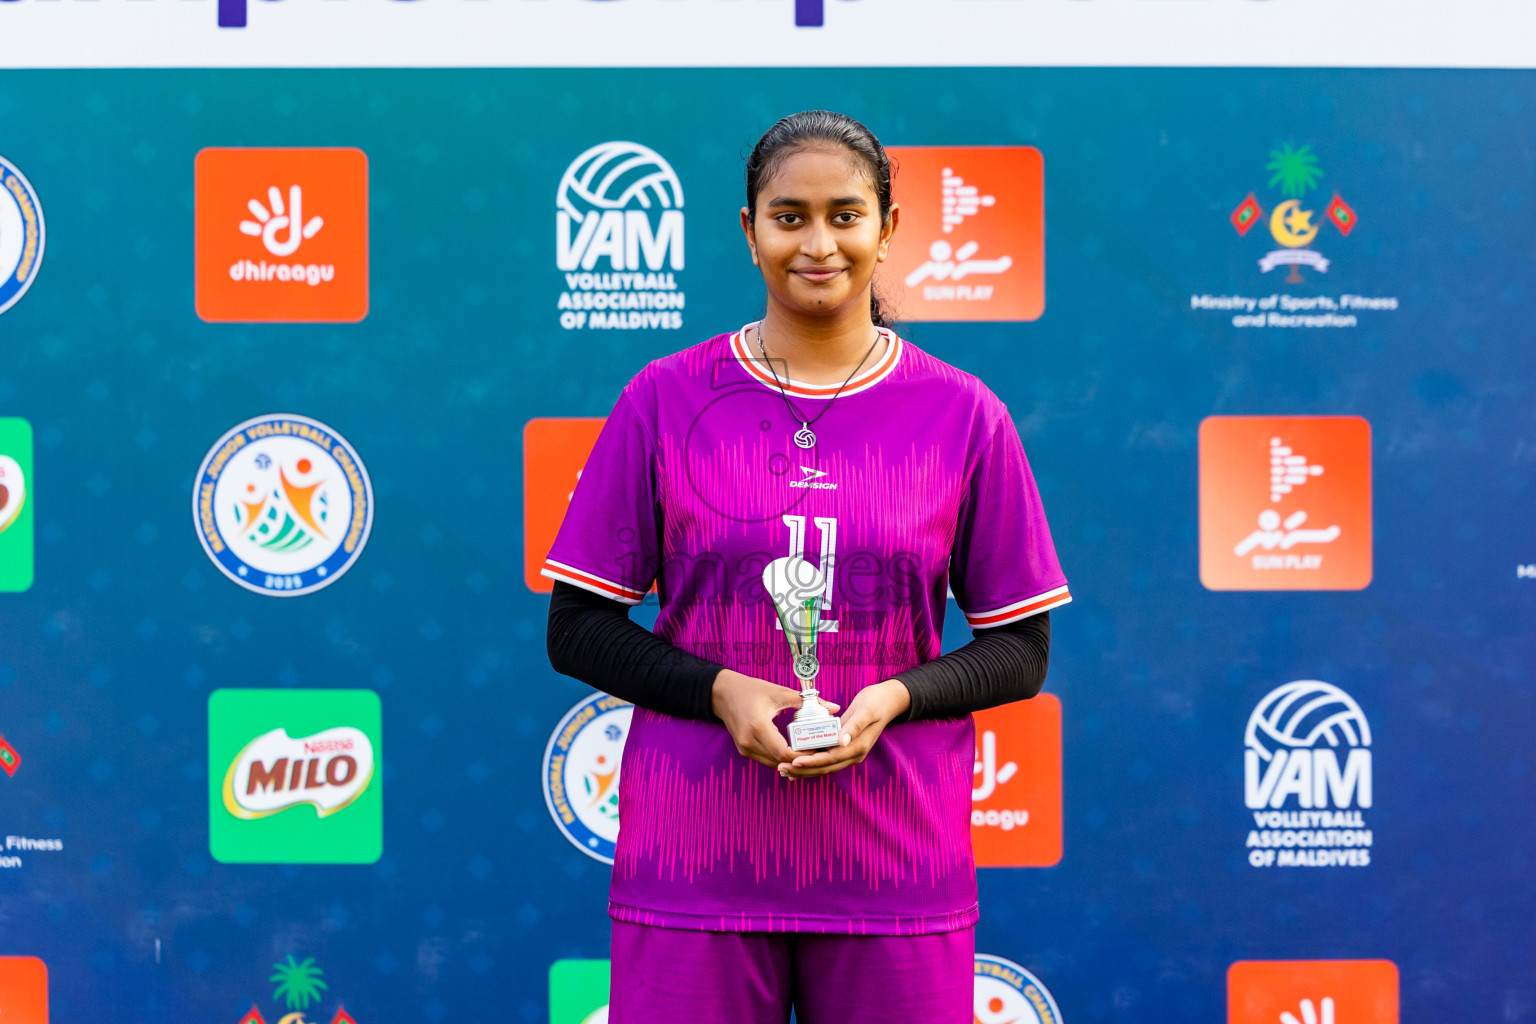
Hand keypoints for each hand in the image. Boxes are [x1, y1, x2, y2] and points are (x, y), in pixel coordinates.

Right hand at [711, 669, 841, 770]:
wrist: (723, 693)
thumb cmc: (751, 690)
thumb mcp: (780, 692)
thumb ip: (806, 702)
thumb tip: (834, 707)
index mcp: (758, 726)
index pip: (784, 752)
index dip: (803, 755)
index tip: (818, 749)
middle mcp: (749, 741)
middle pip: (780, 761)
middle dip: (800, 760)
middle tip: (819, 753)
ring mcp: (744, 748)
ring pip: (773, 763)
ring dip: (790, 761)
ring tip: (809, 753)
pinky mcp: (744, 750)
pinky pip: (766, 759)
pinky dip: (780, 758)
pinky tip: (794, 751)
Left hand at [779, 679, 910, 778]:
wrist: (887, 701)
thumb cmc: (876, 703)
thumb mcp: (867, 710)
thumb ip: (854, 726)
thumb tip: (842, 741)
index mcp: (858, 746)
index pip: (831, 758)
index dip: (812, 761)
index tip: (794, 761)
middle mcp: (853, 754)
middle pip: (824, 767)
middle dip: (803, 770)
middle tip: (781, 768)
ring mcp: (848, 753)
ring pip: (823, 766)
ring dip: (804, 770)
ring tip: (784, 769)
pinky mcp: (843, 748)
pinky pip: (825, 759)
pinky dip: (810, 763)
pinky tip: (796, 764)